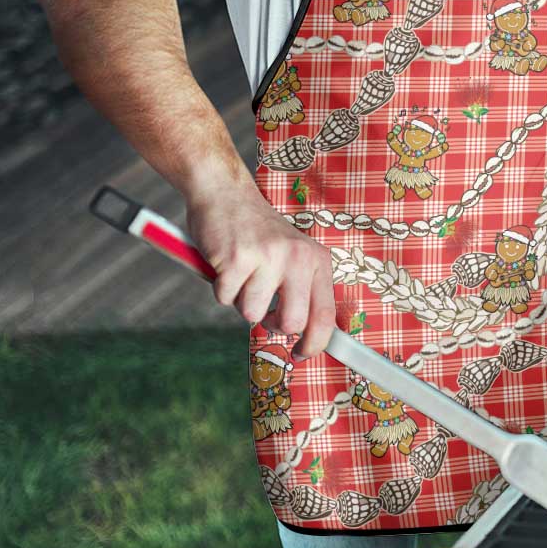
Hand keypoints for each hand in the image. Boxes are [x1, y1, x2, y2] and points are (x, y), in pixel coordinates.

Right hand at [186, 182, 335, 360]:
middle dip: (273, 325)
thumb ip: (302, 289)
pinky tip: (226, 264)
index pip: (325, 314)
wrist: (225, 193)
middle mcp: (298, 258)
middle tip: (264, 311)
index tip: (301, 354)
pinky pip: (225, 298)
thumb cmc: (258, 233)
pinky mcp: (237, 259)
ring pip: (252, 314)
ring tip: (242, 274)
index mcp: (317, 260)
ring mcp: (268, 257)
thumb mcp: (293, 255)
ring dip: (241, 300)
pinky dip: (221, 288)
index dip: (315, 343)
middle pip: (292, 322)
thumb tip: (305, 336)